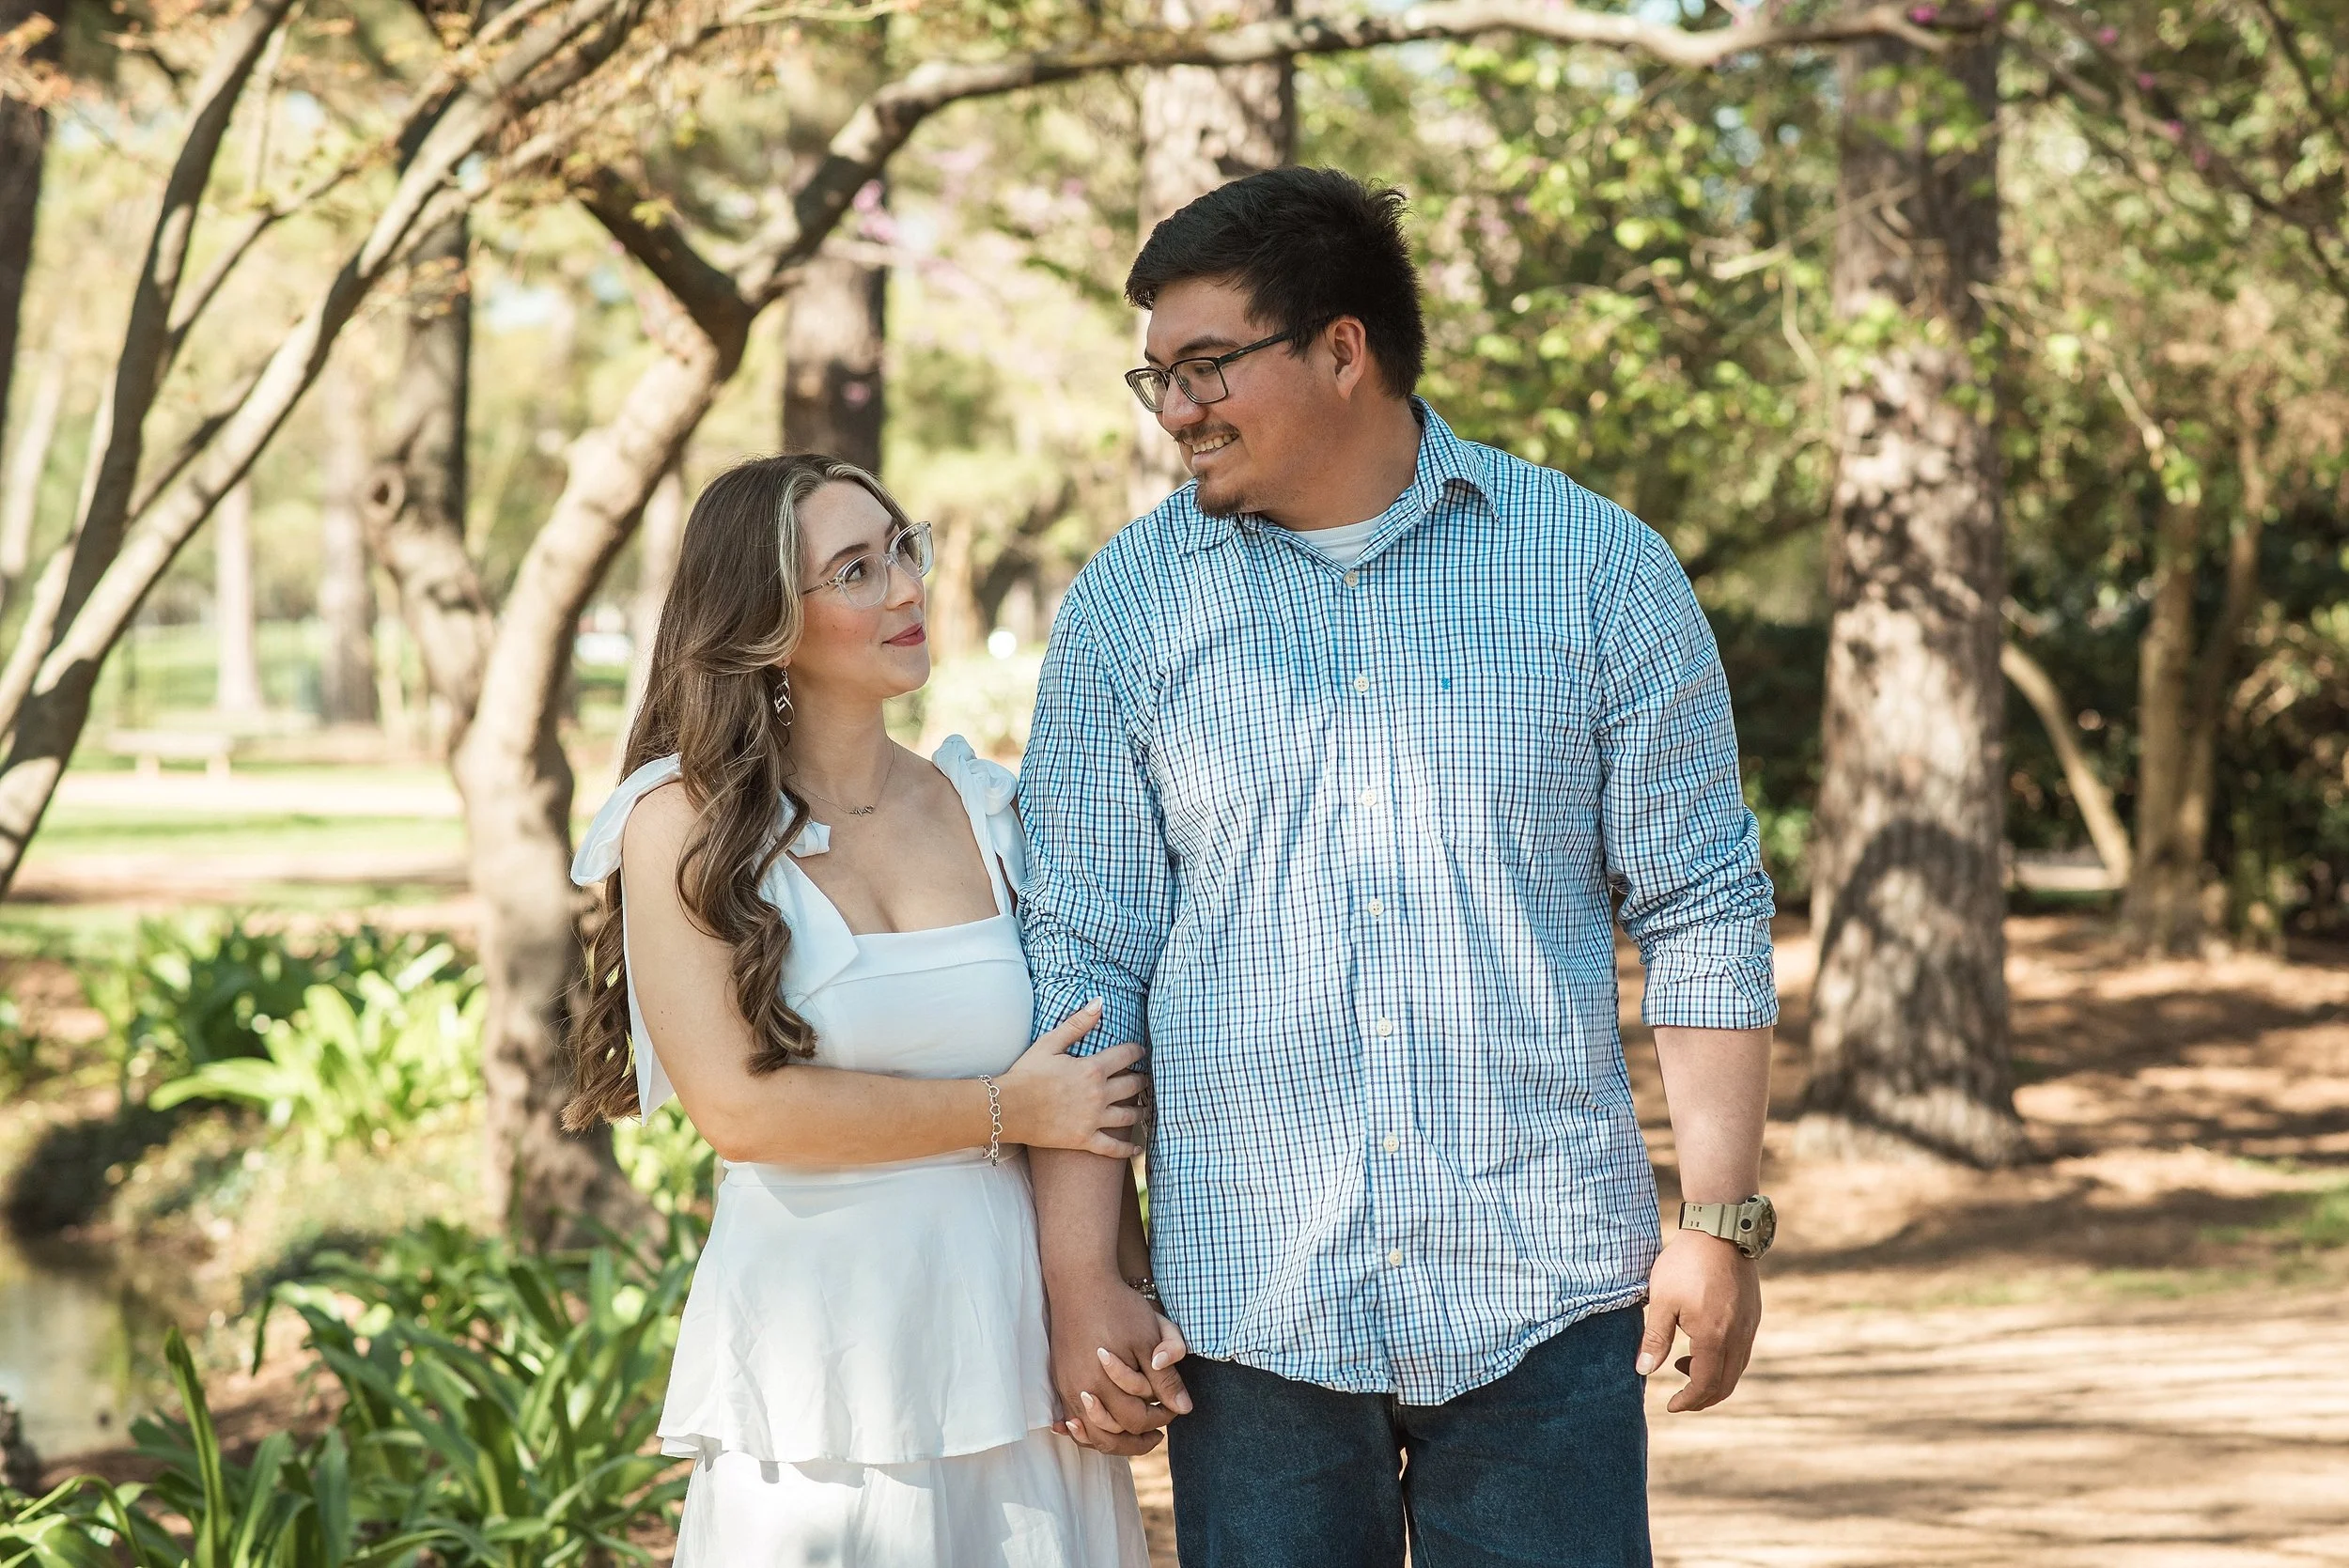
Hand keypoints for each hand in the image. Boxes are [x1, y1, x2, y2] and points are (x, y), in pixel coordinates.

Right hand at [998, 1001, 1144, 1157]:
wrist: (1007, 1108)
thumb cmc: (1026, 1074)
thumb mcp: (1049, 1043)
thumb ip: (1077, 1024)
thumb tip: (1099, 1003)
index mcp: (1092, 1069)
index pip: (1126, 1055)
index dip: (1137, 1051)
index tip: (1141, 1051)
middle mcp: (1098, 1095)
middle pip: (1132, 1086)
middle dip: (1142, 1081)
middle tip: (1145, 1079)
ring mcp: (1093, 1119)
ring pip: (1128, 1116)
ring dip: (1140, 1111)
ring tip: (1145, 1109)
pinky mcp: (1084, 1140)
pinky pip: (1112, 1148)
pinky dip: (1126, 1150)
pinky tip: (1136, 1149)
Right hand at [1045, 1272, 1189, 1454]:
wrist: (1080, 1283)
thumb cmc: (1119, 1307)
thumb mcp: (1149, 1339)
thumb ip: (1165, 1378)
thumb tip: (1184, 1409)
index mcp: (1104, 1383)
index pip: (1135, 1420)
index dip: (1159, 1419)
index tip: (1173, 1410)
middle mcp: (1080, 1391)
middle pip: (1109, 1437)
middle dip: (1137, 1439)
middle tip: (1159, 1433)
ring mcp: (1066, 1386)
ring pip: (1088, 1434)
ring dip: (1113, 1440)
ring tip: (1135, 1432)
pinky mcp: (1059, 1379)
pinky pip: (1072, 1419)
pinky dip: (1088, 1430)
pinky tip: (1104, 1427)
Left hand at [1638, 1229, 1759, 1411]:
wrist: (1720, 1230)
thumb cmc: (1686, 1264)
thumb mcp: (1662, 1300)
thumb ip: (1654, 1339)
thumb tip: (1643, 1371)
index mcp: (1714, 1337)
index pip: (1705, 1385)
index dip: (1689, 1401)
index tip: (1672, 1406)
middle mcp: (1738, 1337)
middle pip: (1725, 1384)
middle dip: (1703, 1398)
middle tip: (1681, 1398)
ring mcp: (1749, 1326)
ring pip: (1736, 1369)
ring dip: (1713, 1379)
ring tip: (1684, 1364)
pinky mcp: (1753, 1315)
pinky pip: (1742, 1351)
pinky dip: (1724, 1361)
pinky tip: (1702, 1345)